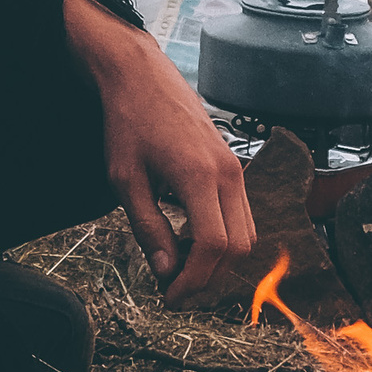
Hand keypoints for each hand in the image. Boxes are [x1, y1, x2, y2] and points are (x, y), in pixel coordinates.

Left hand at [63, 0, 256, 305]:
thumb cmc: (128, 121)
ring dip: (218, 258)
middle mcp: (227, 172)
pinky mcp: (232, 163)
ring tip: (180, 266)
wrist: (141, 75)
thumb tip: (167, 270)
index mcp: (199, 175)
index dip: (195, 279)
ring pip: (246, 232)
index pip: (214, 245)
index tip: (171, 296)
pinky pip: (241, 212)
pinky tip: (188, 238)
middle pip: (239, 245)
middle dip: (209, 276)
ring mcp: (234, 166)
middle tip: (175, 288)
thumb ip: (148, 227)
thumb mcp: (125, 179)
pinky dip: (222, 236)